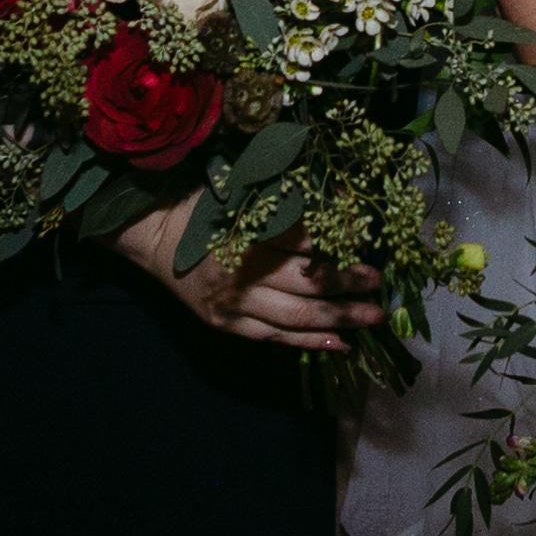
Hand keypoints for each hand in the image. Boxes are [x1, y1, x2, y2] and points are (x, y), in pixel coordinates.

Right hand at [120, 201, 382, 350]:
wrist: (157, 241)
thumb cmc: (204, 209)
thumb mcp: (240, 192)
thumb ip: (283, 199)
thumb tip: (339, 202)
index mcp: (243, 233)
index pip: (300, 240)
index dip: (335, 241)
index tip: (365, 240)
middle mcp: (239, 272)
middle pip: (305, 281)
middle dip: (347, 282)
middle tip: (378, 281)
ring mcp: (234, 305)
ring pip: (296, 316)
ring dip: (339, 317)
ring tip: (373, 316)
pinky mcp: (229, 325)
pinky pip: (276, 338)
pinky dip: (310, 342)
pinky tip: (341, 343)